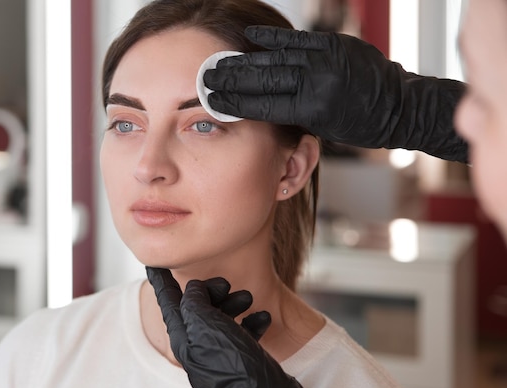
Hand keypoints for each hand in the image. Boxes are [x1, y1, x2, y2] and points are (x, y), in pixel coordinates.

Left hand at [146, 267, 311, 387]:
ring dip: (234, 303)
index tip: (153, 264)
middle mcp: (198, 346)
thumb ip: (194, 302)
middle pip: (197, 308)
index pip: (167, 300)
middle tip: (226, 284)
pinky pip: (241, 335)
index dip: (161, 279)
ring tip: (249, 298)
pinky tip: (263, 319)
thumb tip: (193, 288)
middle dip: (211, 290)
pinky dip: (250, 322)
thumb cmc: (232, 365)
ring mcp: (219, 355)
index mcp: (183, 336)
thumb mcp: (206, 325)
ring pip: (221, 319)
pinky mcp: (240, 361)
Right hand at [204, 26, 467, 162]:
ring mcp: (326, 59)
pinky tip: (250, 36)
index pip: (264, 104)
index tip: (212, 99)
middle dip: (232, 79)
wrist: (401, 106)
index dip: (235, 102)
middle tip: (207, 78)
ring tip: (222, 62)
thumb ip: (294, 113)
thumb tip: (263, 101)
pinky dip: (272, 39)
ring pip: (276, 58)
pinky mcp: (334, 43)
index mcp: (314, 110)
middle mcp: (318, 81)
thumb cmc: (362, 126)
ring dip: (245, 60)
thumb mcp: (325, 129)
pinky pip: (296, 39)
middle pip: (264, 78)